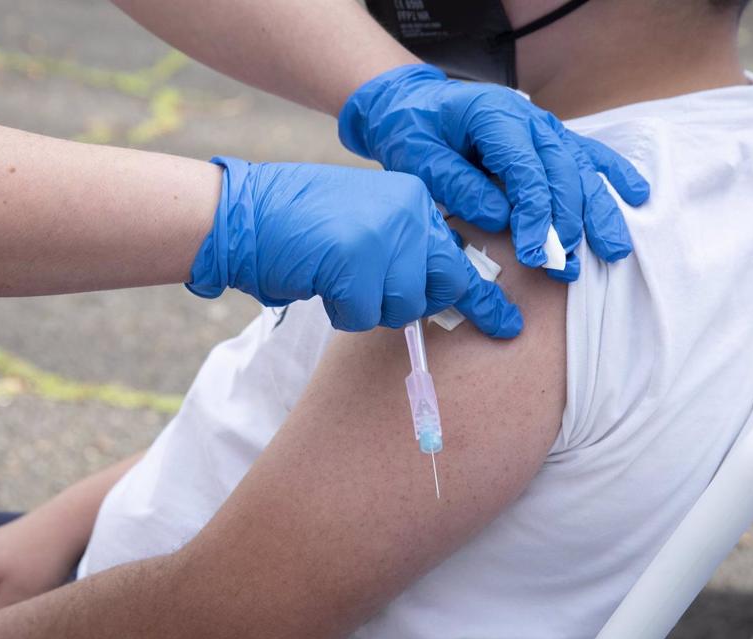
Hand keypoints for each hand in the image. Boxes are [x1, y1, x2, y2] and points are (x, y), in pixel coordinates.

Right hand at [187, 157, 521, 336]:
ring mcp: (384, 234)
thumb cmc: (298, 223)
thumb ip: (403, 247)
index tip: (509, 325)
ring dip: (367, 306)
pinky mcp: (356, 260)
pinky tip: (320, 281)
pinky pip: (363, 315)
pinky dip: (340, 310)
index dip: (483, 296)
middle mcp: (408, 212)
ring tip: (334, 274)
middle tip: (379, 298)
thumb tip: (437, 293)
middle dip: (413, 303)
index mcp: (413, 198)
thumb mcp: (364, 222)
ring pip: (401, 306)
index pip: (461, 255)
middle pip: (440, 285)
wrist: (243, 211)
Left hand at [338, 64, 650, 280]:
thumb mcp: (418, 157)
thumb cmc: (414, 130)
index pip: (527, 172)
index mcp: (496, 117)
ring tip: (613, 251)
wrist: (413, 103)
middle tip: (564, 268)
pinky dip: (614, 175)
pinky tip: (637, 195)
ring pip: (582, 170)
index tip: (535, 255)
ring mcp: (545, 129)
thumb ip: (458, 184)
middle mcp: (530, 121)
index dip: (535, 216)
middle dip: (568, 225)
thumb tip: (501, 217)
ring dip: (598, 212)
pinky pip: (589, 155)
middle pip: (562, 174)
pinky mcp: (551, 140)